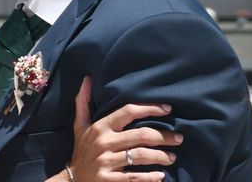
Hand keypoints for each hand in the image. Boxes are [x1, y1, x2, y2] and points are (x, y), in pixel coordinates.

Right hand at [63, 77, 181, 180]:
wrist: (72, 180)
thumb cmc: (81, 150)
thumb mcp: (79, 126)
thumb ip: (83, 102)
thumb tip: (87, 79)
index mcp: (100, 127)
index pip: (128, 112)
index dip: (149, 108)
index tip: (167, 109)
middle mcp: (104, 142)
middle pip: (140, 135)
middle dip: (164, 136)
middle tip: (179, 138)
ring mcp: (106, 162)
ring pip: (141, 156)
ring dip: (161, 157)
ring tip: (172, 157)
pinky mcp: (109, 180)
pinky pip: (135, 177)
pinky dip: (150, 177)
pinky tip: (161, 176)